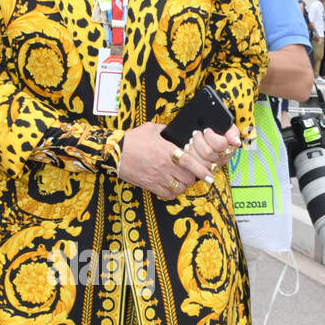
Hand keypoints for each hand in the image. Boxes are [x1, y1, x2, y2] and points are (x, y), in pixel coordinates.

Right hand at [118, 121, 240, 201]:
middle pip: (188, 178)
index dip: (201, 170)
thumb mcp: (151, 129)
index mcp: (167, 151)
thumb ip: (166, 130)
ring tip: (178, 179)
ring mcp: (157, 177)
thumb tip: (174, 132)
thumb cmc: (132, 139)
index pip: (189, 162)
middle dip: (191, 176)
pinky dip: (171, 192)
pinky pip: (167, 195)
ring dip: (182, 185)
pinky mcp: (150, 185)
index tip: (210, 175)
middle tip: (188, 172)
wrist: (115, 152)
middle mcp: (164, 166)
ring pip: (179, 188)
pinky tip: (169, 186)